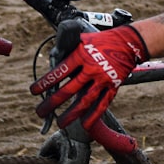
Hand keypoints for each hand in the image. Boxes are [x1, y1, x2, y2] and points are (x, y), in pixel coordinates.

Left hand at [30, 23, 147, 130]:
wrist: (129, 42)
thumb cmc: (102, 40)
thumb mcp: (84, 39)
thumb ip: (70, 49)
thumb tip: (55, 56)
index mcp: (81, 56)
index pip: (59, 72)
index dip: (45, 82)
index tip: (34, 91)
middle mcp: (90, 69)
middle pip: (69, 90)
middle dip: (52, 102)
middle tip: (40, 112)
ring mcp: (103, 79)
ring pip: (84, 100)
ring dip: (71, 113)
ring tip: (60, 123)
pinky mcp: (113, 86)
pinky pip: (102, 104)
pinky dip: (93, 116)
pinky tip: (84, 124)